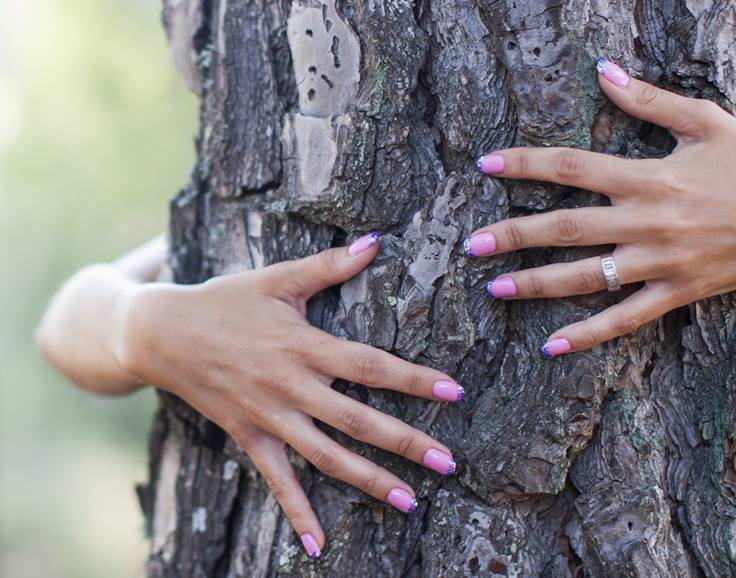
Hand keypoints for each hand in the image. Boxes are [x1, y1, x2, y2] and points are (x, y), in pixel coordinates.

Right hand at [118, 234, 463, 556]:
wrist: (160, 334)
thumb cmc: (225, 301)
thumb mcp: (277, 278)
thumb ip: (329, 266)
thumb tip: (375, 241)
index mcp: (305, 346)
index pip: (371, 366)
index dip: (414, 380)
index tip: (454, 393)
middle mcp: (292, 387)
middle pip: (359, 421)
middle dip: (407, 443)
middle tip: (449, 462)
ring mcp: (270, 417)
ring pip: (327, 456)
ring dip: (370, 480)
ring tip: (410, 500)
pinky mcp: (249, 438)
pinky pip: (277, 482)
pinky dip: (298, 513)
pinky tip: (319, 546)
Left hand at [465, 57, 735, 355]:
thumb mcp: (705, 121)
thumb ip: (648, 100)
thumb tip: (603, 71)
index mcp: (649, 177)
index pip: (573, 168)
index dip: (526, 164)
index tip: (486, 165)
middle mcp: (647, 222)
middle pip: (566, 229)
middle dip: (513, 236)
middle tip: (471, 246)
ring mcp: (660, 263)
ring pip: (586, 278)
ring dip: (536, 284)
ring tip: (494, 290)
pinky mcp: (675, 293)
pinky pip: (625, 319)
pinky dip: (588, 335)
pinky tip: (550, 346)